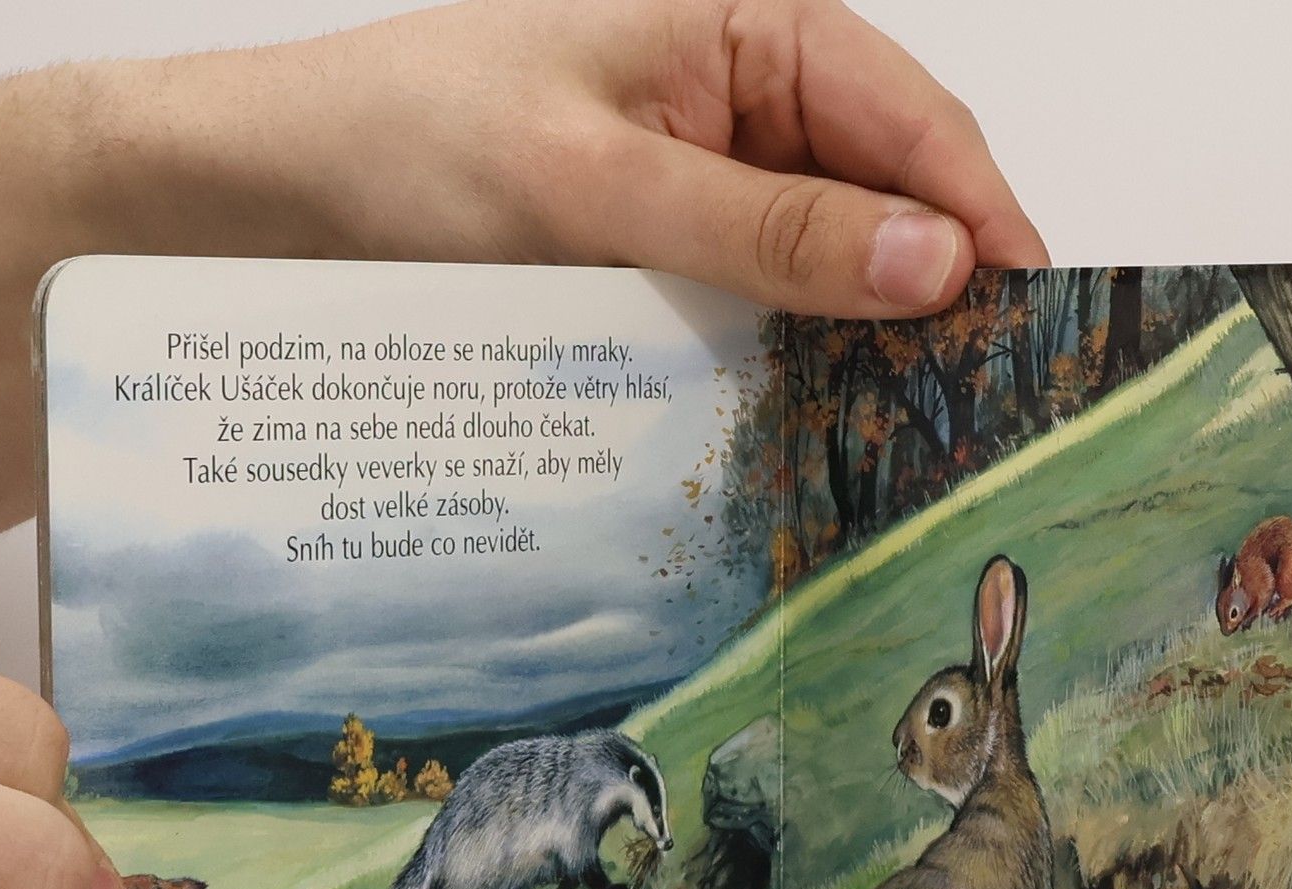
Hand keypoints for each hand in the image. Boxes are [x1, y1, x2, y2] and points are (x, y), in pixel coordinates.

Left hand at [0, 0, 1047, 587]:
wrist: (257, 204)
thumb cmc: (406, 146)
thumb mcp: (601, 180)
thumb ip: (772, 226)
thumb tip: (938, 263)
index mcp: (742, 28)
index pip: (911, 117)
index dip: (981, 213)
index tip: (1034, 319)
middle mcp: (734, 106)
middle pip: (884, 198)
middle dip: (937, 292)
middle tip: (991, 408)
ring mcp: (696, 196)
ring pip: (825, 271)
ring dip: (866, 347)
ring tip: (920, 443)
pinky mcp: (653, 273)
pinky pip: (754, 319)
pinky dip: (790, 373)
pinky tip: (815, 437)